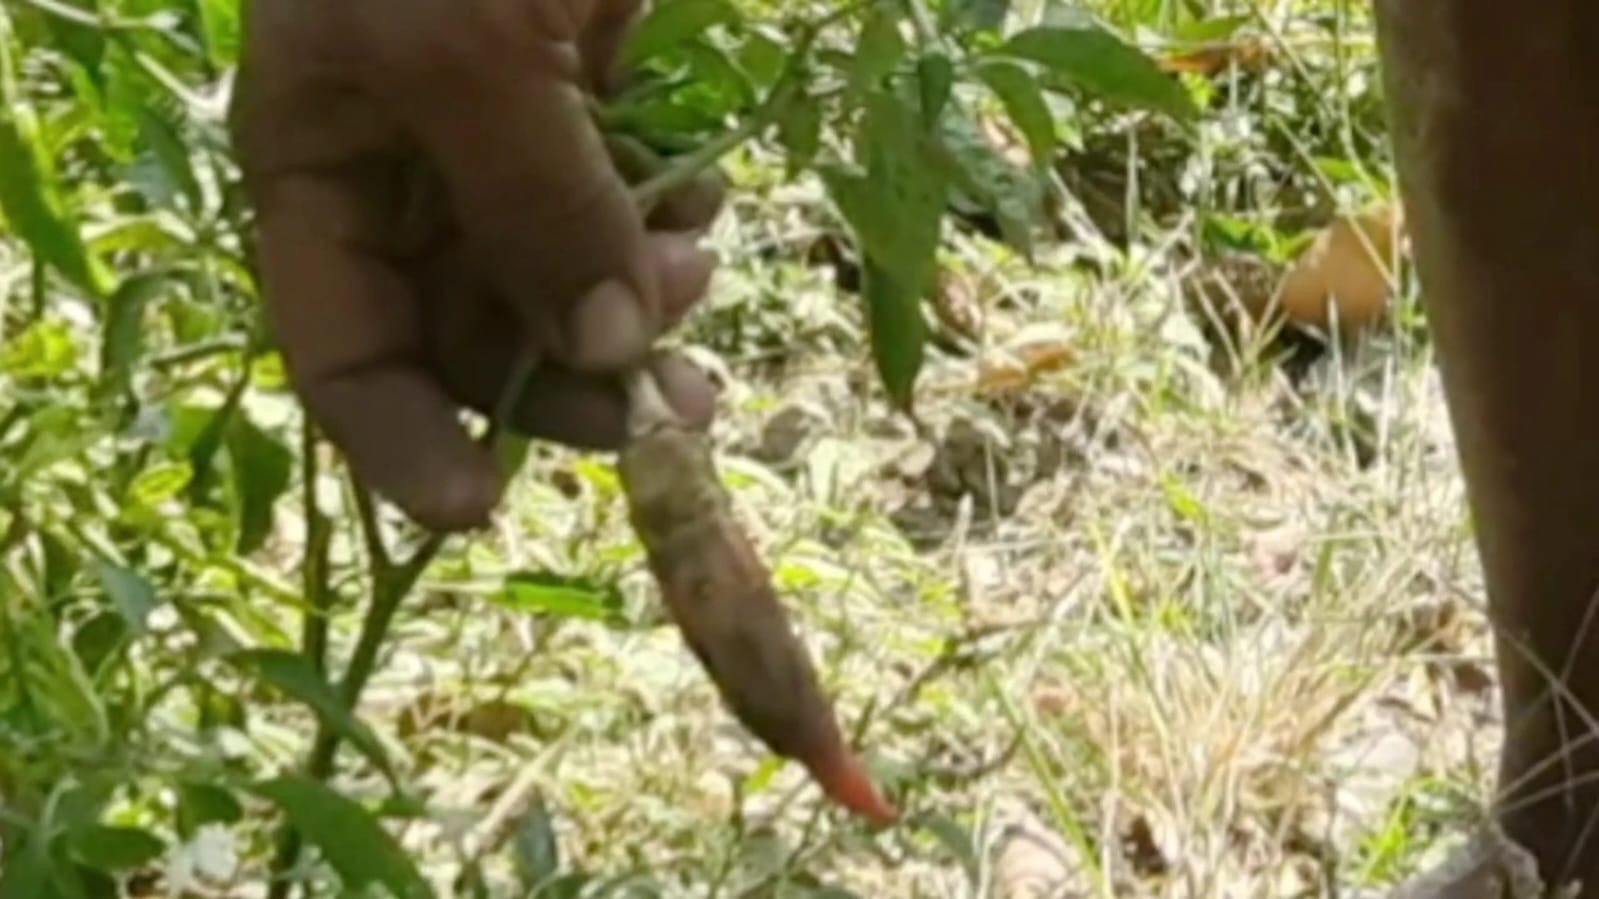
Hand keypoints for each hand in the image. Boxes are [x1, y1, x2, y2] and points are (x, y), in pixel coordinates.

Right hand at [228, 0, 725, 531]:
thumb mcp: (459, 46)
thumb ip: (529, 201)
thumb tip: (602, 352)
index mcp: (322, 166)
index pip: (343, 349)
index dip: (400, 441)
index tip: (480, 509)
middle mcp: (410, 176)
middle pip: (480, 339)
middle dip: (570, 381)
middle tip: (673, 407)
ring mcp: (511, 142)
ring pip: (572, 286)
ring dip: (638, 307)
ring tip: (694, 269)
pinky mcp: (602, 99)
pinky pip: (638, 208)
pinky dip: (673, 223)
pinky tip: (703, 197)